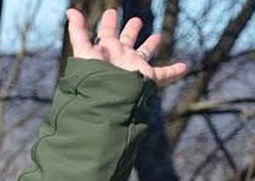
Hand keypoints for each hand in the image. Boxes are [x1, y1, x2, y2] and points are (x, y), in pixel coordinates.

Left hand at [66, 8, 186, 85]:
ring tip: (157, 36)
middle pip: (127, 39)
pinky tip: (184, 67)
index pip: (107, 32)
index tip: (112, 12)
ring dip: (151, 45)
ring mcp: (133, 66)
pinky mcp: (146, 77)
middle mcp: (120, 57)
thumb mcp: (83, 50)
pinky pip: (163, 74)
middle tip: (136, 20)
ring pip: (145, 52)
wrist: (106, 97)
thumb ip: (77, 31)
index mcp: (106, 50)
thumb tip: (70, 10)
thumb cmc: (93, 75)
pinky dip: (174, 71)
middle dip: (130, 30)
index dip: (109, 22)